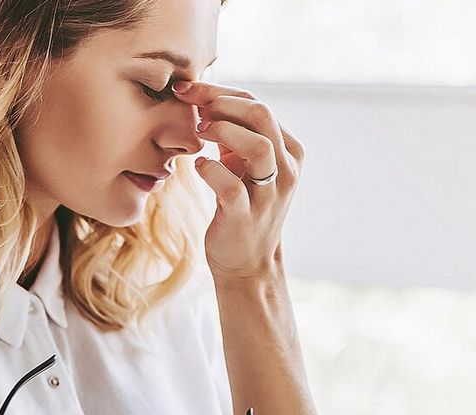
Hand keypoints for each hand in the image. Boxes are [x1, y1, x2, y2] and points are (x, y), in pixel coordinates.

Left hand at [174, 79, 303, 282]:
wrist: (247, 264)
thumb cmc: (241, 210)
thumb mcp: (243, 169)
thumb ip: (233, 139)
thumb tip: (206, 102)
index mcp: (287, 150)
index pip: (258, 106)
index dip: (221, 92)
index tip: (188, 89)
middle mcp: (285, 168)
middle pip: (262, 115)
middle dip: (223, 103)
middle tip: (193, 106)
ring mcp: (269, 194)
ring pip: (258, 146)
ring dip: (224, 131)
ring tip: (199, 131)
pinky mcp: (246, 216)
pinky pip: (231, 186)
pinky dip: (210, 171)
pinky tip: (197, 166)